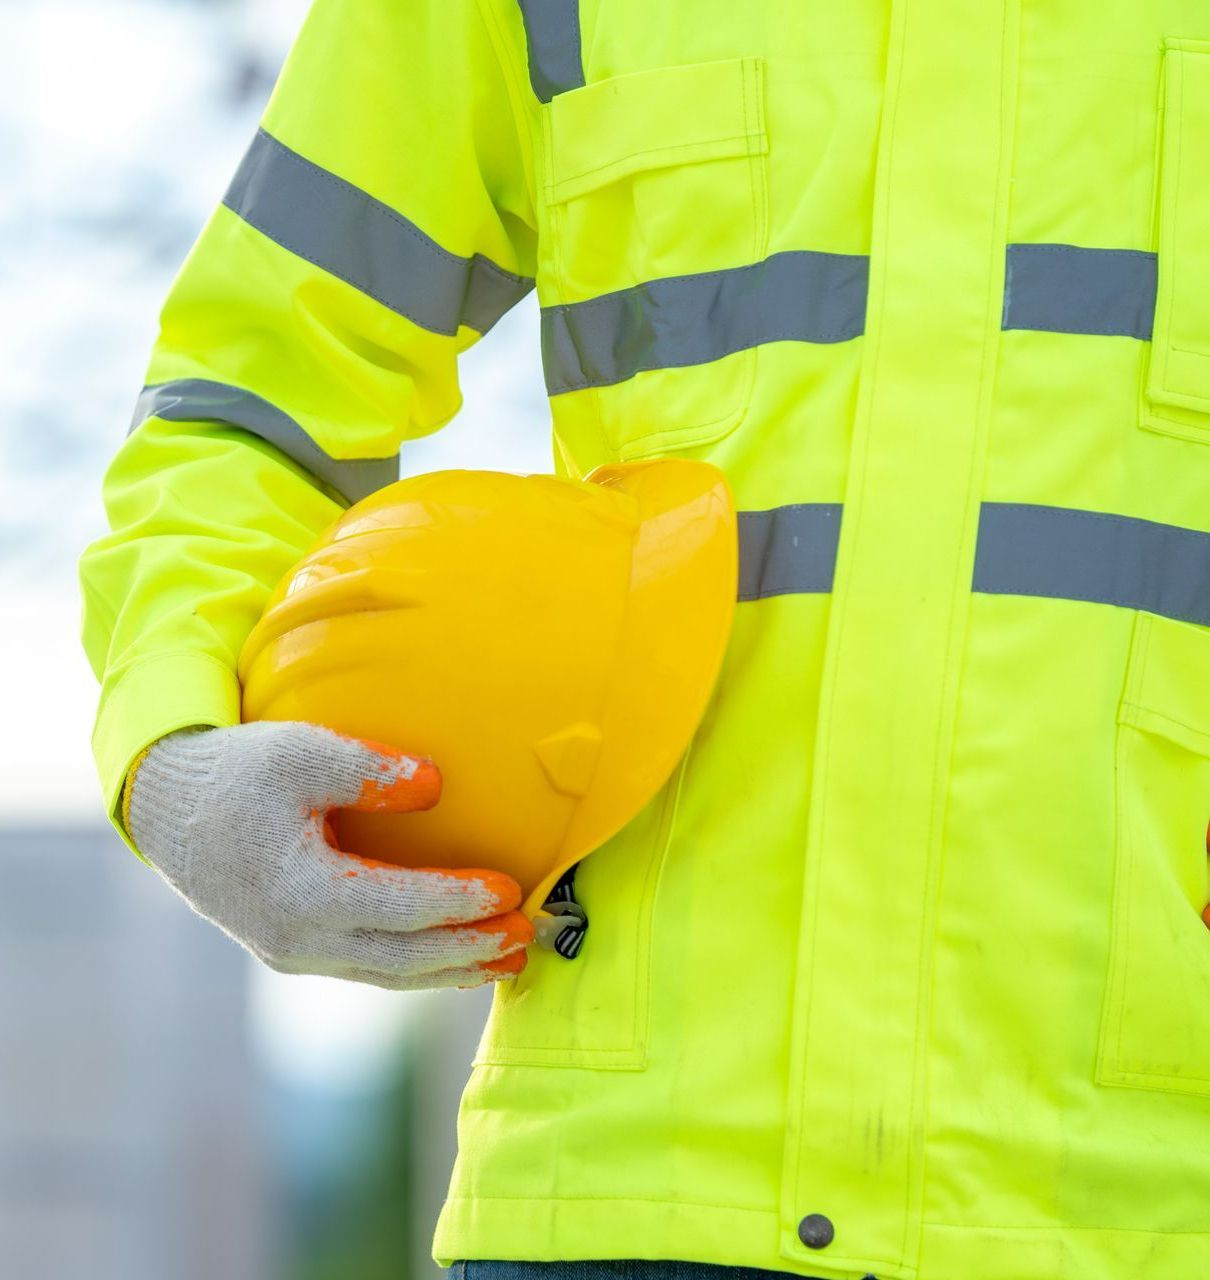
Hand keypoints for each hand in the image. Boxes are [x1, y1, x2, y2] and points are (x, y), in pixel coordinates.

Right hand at [126, 721, 532, 988]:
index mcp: (302, 892)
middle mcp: (299, 938)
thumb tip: (435, 785)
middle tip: (528, 937)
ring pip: (389, 973)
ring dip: (453, 969)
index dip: (459, 901)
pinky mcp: (297, 950)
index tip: (510, 889)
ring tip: (511, 960)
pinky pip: (370, 968)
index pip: (400, 908)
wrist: (170, 810)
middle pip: (403, 957)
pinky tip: (458, 961)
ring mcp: (296, 953)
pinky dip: (418, 968)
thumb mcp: (300, 752)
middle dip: (470, 950)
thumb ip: (368, 770)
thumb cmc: (237, 774)